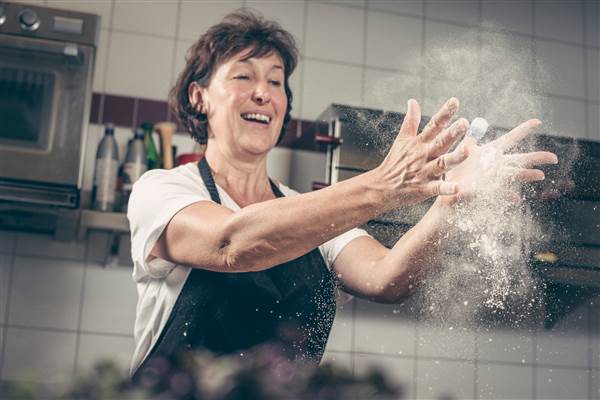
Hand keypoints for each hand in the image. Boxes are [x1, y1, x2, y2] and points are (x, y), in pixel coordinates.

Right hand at [374, 98, 468, 205]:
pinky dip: (446, 188)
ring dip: (454, 158)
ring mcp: (423, 172)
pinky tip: (457, 187)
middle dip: (452, 133)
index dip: (444, 113)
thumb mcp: (401, 140)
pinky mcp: (423, 189)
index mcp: (419, 143)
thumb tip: (412, 101)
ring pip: (442, 164)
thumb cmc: (394, 163)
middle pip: (440, 142)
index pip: (434, 125)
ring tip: (467, 150)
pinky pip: (436, 188)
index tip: (455, 101)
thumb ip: (410, 121)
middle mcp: (423, 155)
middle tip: (464, 123)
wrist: (381, 187)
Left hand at [441, 119, 557, 205]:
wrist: (448, 187)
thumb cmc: (457, 168)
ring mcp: (491, 178)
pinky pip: (496, 192)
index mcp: (491, 152)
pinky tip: (516, 198)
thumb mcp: (462, 150)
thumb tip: (467, 124)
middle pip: (519, 160)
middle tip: (554, 157)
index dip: (523, 130)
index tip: (537, 122)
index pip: (510, 139)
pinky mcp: (482, 190)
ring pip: (512, 175)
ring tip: (540, 175)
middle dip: (536, 158)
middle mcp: (495, 165)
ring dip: (526, 175)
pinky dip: (505, 195)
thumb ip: (468, 139)